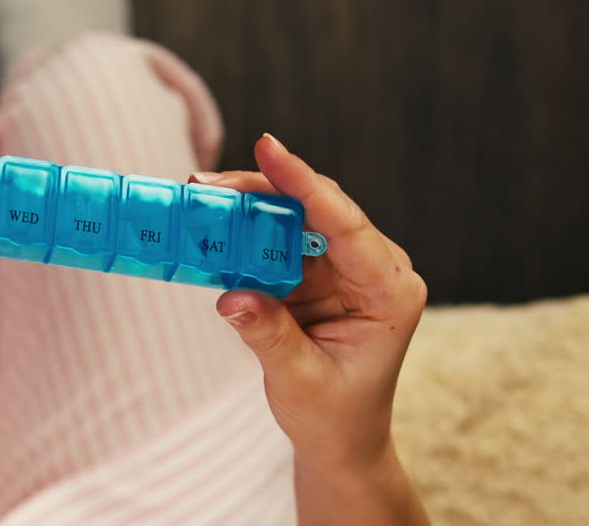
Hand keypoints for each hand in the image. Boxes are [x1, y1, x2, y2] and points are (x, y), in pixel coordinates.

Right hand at [191, 134, 426, 471]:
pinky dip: (244, 231)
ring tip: (199, 197)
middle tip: (205, 183)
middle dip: (262, 189)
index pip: (346, 225)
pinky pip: (277, 240)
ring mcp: (343, 268)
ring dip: (247, 206)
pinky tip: (211, 223)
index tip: (270, 148)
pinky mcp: (316, 274)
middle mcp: (372, 270)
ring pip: (293, 217)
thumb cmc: (334, 417)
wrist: (340, 441)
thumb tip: (232, 297)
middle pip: (316, 208)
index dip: (305, 183)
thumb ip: (269, 335)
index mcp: (389, 291)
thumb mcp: (300, 380)